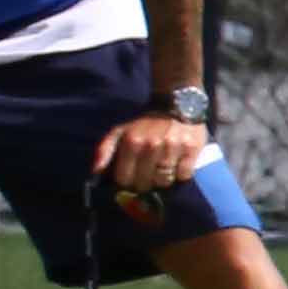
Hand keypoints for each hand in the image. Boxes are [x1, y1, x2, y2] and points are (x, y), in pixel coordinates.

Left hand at [93, 110, 207, 196]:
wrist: (176, 104)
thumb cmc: (144, 123)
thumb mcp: (120, 131)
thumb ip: (105, 150)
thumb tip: (95, 172)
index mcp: (131, 142)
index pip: (124, 178)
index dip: (126, 183)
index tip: (130, 180)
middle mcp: (151, 145)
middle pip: (144, 183)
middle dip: (143, 184)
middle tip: (146, 177)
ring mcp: (172, 148)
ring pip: (164, 181)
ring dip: (162, 181)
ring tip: (161, 171)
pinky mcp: (192, 149)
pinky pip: (184, 175)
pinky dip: (180, 175)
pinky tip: (177, 165)